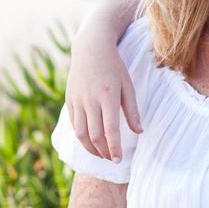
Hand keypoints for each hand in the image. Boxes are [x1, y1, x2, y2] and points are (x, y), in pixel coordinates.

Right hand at [66, 33, 140, 162]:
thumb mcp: (128, 86)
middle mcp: (90, 100)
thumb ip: (132, 110)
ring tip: (101, 154)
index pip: (110, 130)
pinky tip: (90, 141)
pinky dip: (81, 136)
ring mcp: (77, 100)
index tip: (119, 159)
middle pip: (94, 135)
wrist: (91, 48)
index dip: (114, 148)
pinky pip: (74, 124)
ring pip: (80, 133)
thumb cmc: (114, 67)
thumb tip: (139, 131)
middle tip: (112, 159)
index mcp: (108, 97)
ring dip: (90, 148)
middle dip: (103, 152)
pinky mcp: (69, 100)